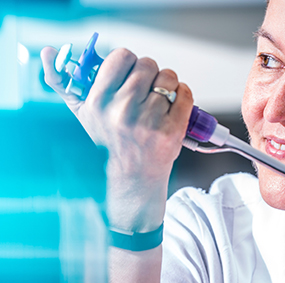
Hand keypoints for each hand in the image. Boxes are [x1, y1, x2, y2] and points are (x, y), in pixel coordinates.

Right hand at [40, 46, 192, 229]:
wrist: (133, 178)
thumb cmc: (110, 142)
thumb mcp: (83, 114)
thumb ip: (63, 83)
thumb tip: (48, 52)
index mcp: (100, 102)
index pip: (122, 56)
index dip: (130, 61)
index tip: (131, 72)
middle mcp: (124, 111)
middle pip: (148, 65)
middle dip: (150, 73)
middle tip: (148, 87)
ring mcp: (149, 122)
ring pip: (168, 78)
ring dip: (169, 83)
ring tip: (162, 96)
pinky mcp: (172, 131)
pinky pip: (185, 94)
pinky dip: (183, 93)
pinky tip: (176, 101)